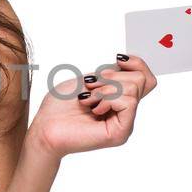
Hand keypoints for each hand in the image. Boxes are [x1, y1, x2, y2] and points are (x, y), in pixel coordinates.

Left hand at [25, 53, 157, 159]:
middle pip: (141, 79)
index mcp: (120, 99)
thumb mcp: (89, 79)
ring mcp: (125, 123)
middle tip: (91, 86)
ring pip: (133, 88)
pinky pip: (128, 102)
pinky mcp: (121, 132)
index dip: (137, 63)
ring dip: (105, 88)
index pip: (146, 78)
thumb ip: (112, 74)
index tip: (118, 58)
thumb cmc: (59, 105)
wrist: (44, 127)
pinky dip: (107, 98)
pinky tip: (92, 109)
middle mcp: (126, 112)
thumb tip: (128, 64)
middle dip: (112, 75)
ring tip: (87, 100)